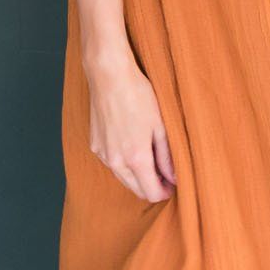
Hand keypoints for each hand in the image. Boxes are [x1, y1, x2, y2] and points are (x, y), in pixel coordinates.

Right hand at [85, 53, 176, 201]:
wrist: (109, 76)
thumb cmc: (138, 96)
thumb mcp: (161, 127)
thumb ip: (167, 157)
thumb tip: (175, 178)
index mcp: (136, 158)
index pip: (151, 193)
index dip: (164, 192)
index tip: (173, 184)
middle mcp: (116, 161)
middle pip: (136, 190)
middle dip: (151, 186)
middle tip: (165, 174)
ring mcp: (103, 154)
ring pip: (123, 178)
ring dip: (137, 176)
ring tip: (151, 158)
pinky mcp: (95, 145)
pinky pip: (112, 164)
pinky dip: (124, 164)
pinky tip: (132, 146)